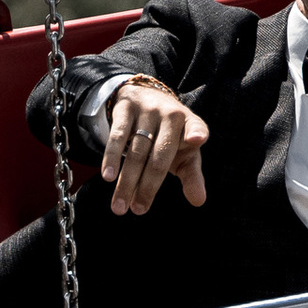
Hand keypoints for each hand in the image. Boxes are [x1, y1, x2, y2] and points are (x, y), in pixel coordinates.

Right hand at [98, 75, 209, 214]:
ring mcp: (148, 110)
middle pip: (159, 155)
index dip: (197, 132)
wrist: (146, 97)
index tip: (197, 140)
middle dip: (148, 186)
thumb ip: (192, 176)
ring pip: (137, 151)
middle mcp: (171, 114)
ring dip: (127, 181)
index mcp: (190, 124)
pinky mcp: (126, 108)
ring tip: (120, 206)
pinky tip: (108, 176)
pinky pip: (117, 135)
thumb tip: (199, 201)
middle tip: (138, 211)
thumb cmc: (169, 136)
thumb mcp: (183, 152)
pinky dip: (112, 157)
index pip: (197, 127)